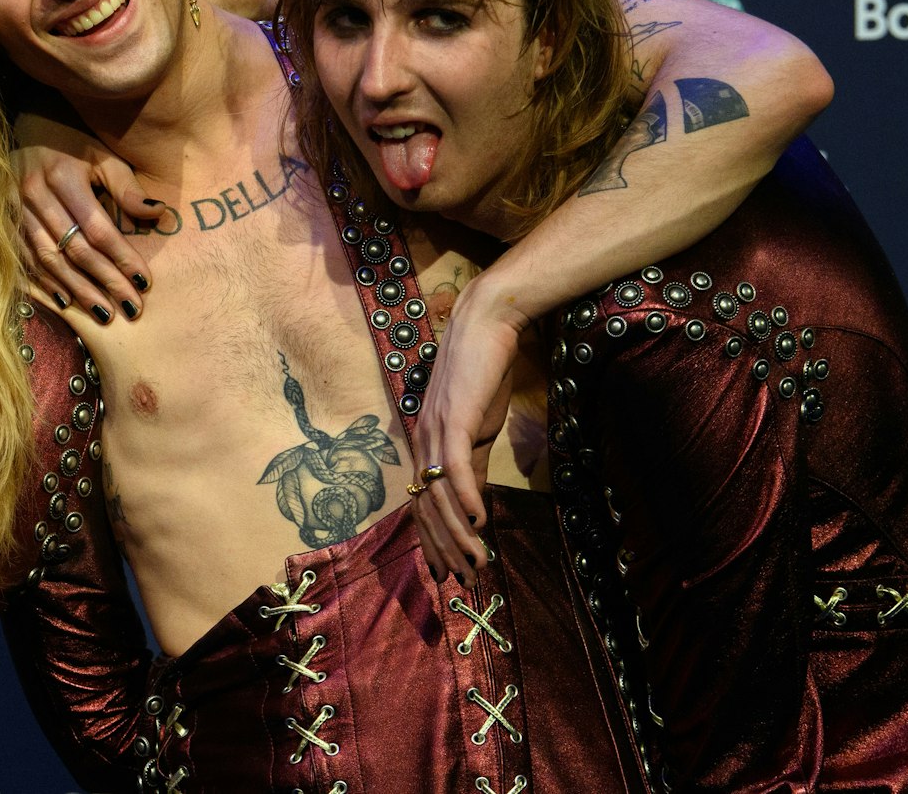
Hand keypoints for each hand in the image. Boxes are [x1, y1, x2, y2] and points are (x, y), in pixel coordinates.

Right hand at [12, 112, 158, 322]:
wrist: (22, 135)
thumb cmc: (72, 148)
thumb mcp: (102, 156)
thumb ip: (126, 186)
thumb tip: (158, 213)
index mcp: (62, 175)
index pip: (97, 227)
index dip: (121, 257)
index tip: (144, 282)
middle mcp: (34, 194)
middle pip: (74, 248)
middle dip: (105, 281)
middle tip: (131, 308)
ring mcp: (13, 211)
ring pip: (48, 260)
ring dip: (78, 290)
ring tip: (105, 314)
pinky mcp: (2, 223)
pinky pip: (25, 260)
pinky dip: (46, 283)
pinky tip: (67, 302)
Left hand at [406, 278, 530, 587]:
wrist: (486, 327)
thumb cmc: (483, 375)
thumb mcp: (478, 430)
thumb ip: (472, 465)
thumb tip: (474, 504)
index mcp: (426, 445)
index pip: (422, 504)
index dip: (432, 542)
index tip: (446, 573)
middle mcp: (422, 441)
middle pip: (426, 508)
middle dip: (444, 549)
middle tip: (462, 581)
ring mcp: (434, 430)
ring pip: (439, 495)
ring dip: (458, 534)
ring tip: (477, 562)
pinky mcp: (454, 419)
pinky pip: (456, 466)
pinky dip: (465, 496)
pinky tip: (479, 521)